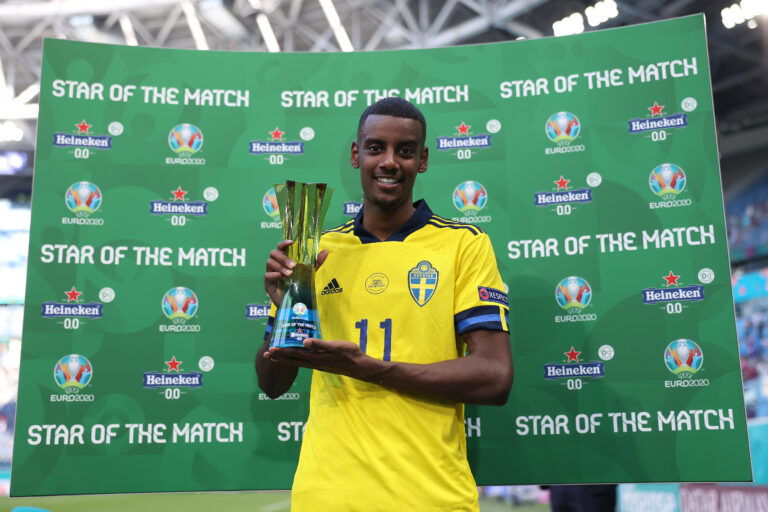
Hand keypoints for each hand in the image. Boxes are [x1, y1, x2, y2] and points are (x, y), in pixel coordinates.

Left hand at [263, 338, 380, 378]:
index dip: (282, 352)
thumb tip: (304, 342)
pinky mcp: (321, 365)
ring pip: (297, 362)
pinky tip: (295, 359)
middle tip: (265, 355)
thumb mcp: (336, 346)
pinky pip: (303, 363)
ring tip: (274, 358)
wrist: (359, 366)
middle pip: (292, 360)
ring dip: (285, 360)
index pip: (295, 354)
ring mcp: (317, 365)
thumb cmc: (349, 354)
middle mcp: (314, 363)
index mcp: (315, 357)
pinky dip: (295, 360)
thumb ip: (320, 344)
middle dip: (278, 357)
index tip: (270, 349)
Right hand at [264, 240, 328, 305]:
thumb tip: (326, 251)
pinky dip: (274, 274)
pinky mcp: (268, 284)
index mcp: (284, 259)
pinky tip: (281, 276)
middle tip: (293, 265)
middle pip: (273, 253)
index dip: (284, 243)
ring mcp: (271, 273)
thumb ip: (317, 262)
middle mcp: (276, 264)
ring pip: (269, 263)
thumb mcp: (310, 272)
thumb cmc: (300, 284)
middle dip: (283, 258)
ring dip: (280, 266)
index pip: (280, 247)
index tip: (291, 242)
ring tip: (290, 273)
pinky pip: (267, 275)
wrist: (295, 303)